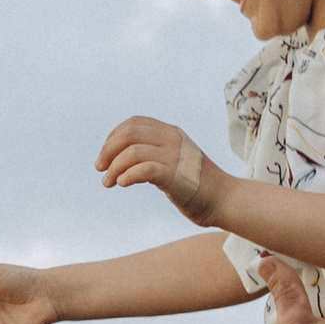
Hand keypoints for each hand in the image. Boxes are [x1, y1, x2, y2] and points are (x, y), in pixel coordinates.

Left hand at [95, 114, 228, 225]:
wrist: (225, 200)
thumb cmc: (198, 186)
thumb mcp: (175, 162)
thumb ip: (155, 156)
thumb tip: (123, 163)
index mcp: (171, 133)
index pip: (134, 123)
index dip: (113, 137)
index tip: (105, 156)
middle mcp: (172, 140)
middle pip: (129, 134)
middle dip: (108, 150)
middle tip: (100, 168)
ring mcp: (175, 156)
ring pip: (132, 152)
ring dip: (114, 167)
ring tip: (108, 182)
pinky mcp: (176, 175)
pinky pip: (144, 169)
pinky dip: (128, 175)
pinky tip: (121, 184)